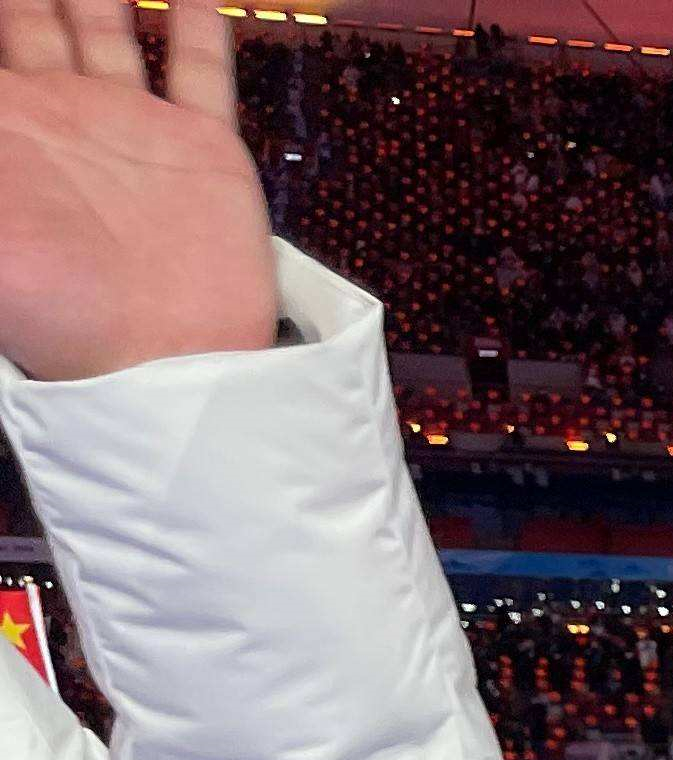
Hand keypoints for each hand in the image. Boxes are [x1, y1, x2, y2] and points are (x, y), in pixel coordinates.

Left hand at [0, 0, 272, 382]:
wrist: (162, 360)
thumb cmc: (54, 309)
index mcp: (3, 128)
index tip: (1, 3)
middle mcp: (62, 116)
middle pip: (34, 20)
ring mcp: (132, 126)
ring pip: (106, 27)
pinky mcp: (201, 146)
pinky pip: (199, 69)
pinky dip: (197, 26)